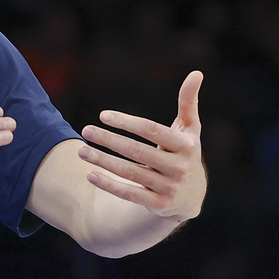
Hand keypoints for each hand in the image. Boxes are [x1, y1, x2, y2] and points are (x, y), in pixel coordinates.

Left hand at [78, 70, 205, 220]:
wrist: (191, 197)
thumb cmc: (184, 153)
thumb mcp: (189, 130)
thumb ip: (188, 103)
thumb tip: (197, 72)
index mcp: (186, 145)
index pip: (152, 130)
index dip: (127, 122)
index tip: (103, 115)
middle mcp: (180, 167)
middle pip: (137, 151)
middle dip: (109, 140)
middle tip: (86, 130)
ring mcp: (169, 187)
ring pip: (130, 173)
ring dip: (103, 161)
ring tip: (81, 150)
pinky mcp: (159, 205)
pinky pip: (129, 194)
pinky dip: (108, 184)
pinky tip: (89, 174)